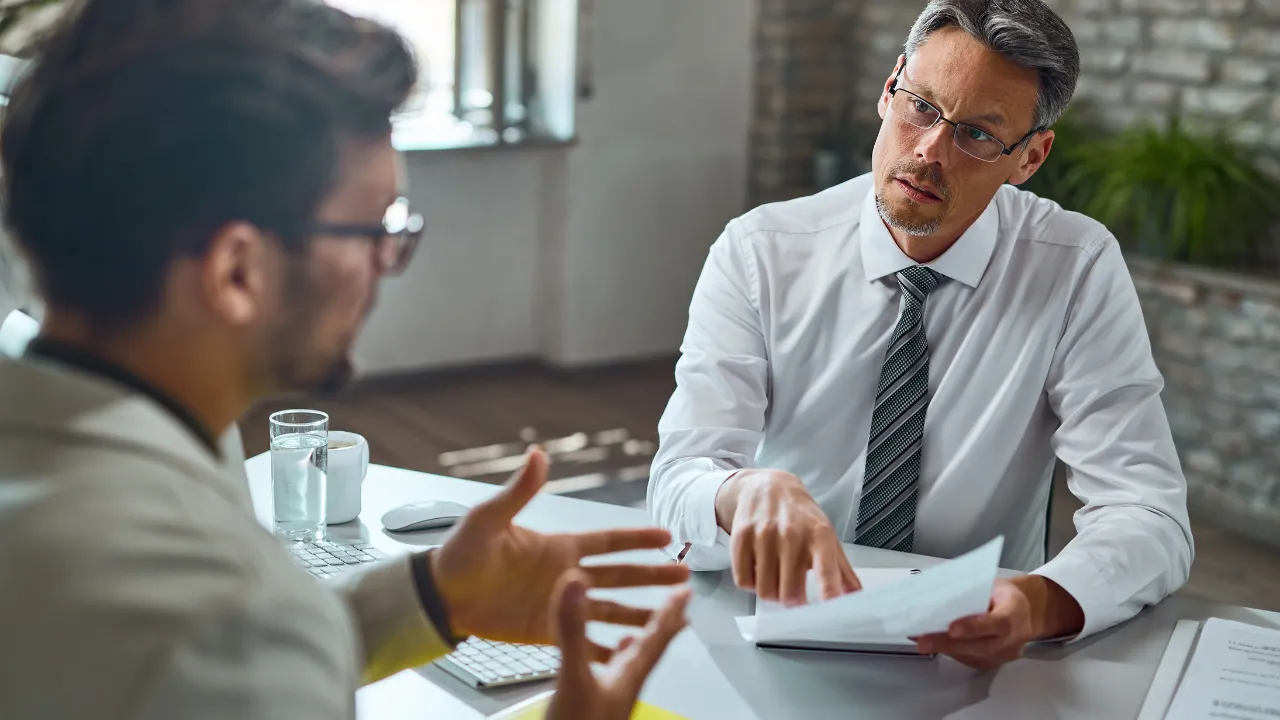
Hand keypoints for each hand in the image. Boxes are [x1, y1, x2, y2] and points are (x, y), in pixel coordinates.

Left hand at [431, 448, 690, 658]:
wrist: (440, 596)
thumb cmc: (460, 554)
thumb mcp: (489, 519)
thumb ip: (519, 491)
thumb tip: (537, 454)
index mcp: (559, 547)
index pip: (608, 541)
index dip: (637, 540)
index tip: (667, 537)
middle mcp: (566, 576)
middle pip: (620, 576)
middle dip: (653, 577)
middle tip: (684, 577)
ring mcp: (560, 606)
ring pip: (611, 611)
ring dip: (640, 613)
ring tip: (671, 618)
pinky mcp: (548, 631)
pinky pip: (584, 641)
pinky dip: (608, 648)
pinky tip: (630, 654)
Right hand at [545, 570, 690, 719]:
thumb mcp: (573, 675)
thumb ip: (573, 629)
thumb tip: (575, 580)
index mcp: (627, 674)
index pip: (656, 636)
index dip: (671, 611)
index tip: (687, 590)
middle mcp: (623, 684)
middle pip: (650, 649)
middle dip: (662, 625)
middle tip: (678, 605)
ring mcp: (609, 698)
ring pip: (629, 663)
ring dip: (635, 642)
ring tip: (637, 630)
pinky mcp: (591, 707)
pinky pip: (606, 675)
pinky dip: (606, 661)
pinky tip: (600, 664)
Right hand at [715, 469, 859, 605]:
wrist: (769, 487)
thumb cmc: (801, 517)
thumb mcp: (826, 536)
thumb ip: (841, 571)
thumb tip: (856, 599)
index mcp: (819, 534)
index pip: (826, 570)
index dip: (828, 593)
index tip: (829, 612)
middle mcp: (792, 533)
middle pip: (789, 592)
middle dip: (792, 601)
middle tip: (793, 593)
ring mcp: (764, 534)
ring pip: (765, 590)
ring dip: (771, 592)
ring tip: (775, 578)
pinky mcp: (741, 536)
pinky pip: (743, 580)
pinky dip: (751, 584)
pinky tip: (758, 570)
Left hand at [914, 576, 1083, 670]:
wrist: (1026, 613)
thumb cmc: (1005, 595)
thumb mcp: (993, 585)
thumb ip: (972, 592)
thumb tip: (938, 594)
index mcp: (1015, 612)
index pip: (997, 623)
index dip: (974, 627)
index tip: (952, 628)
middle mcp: (1012, 638)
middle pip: (980, 645)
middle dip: (948, 644)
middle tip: (923, 641)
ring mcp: (1003, 655)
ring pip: (973, 656)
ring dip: (944, 649)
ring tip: (920, 641)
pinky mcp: (992, 663)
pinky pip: (969, 659)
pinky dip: (949, 651)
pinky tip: (932, 643)